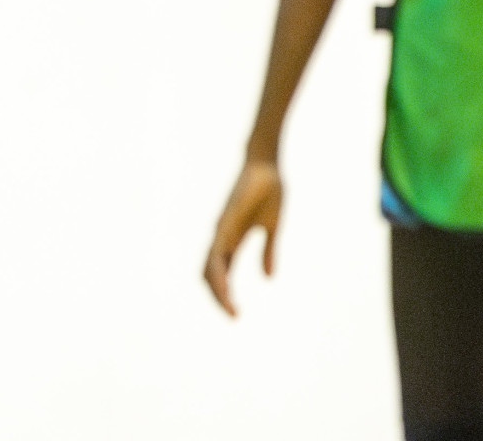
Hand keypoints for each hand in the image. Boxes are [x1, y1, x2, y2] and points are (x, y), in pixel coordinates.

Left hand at [203, 159, 282, 316]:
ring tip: (230, 309)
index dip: (225, 293)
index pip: (222, 272)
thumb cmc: (268, 191)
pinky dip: (219, 272)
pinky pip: (218, 251)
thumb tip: (268, 277)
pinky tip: (225, 286)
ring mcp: (222, 229)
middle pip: (210, 274)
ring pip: (210, 267)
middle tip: (233, 317)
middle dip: (219, 297)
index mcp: (232, 239)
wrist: (265, 165)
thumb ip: (268, 251)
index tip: (236, 313)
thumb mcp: (272, 227)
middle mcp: (222, 237)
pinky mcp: (226, 222)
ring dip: (218, 291)